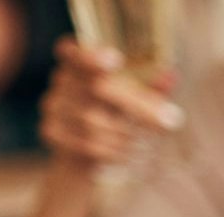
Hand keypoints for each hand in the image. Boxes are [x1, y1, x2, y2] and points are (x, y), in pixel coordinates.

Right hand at [39, 37, 182, 168]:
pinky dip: (113, 152)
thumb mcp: (139, 102)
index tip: (115, 59)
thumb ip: (153, 90)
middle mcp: (62, 79)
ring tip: (145, 144)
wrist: (88, 157)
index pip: (75, 52)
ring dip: (128, 136)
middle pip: (99, 87)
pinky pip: (86, 144)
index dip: (91, 56)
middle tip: (171, 121)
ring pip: (94, 121)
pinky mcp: (51, 131)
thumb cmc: (118, 118)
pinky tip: (125, 155)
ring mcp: (53, 105)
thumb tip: (171, 76)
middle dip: (139, 106)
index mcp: (82, 62)